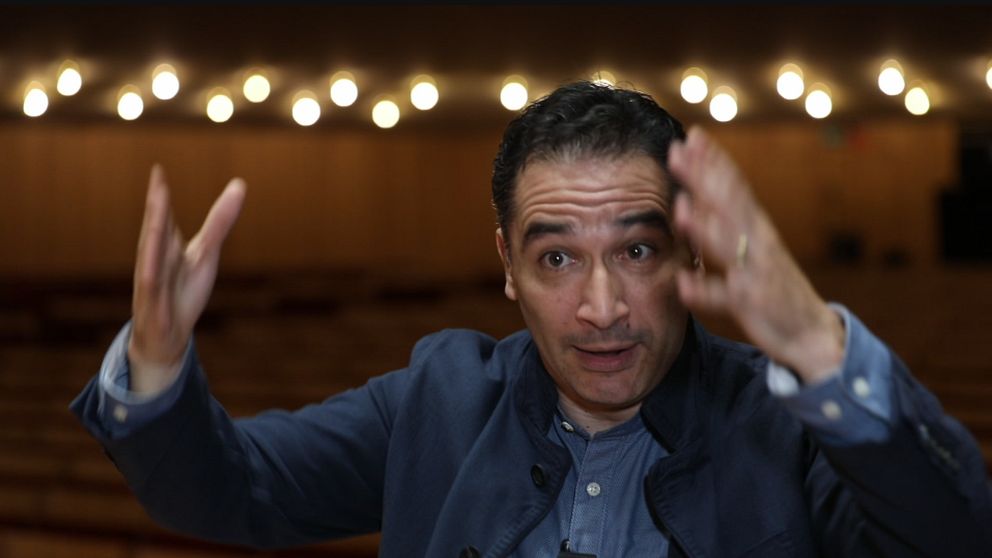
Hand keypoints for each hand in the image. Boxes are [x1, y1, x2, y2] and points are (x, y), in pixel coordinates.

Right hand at [127, 165, 245, 394]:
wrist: (167, 336)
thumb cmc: (183, 291)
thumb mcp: (206, 254)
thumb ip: (219, 222)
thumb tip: (239, 185)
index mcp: (164, 246)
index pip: (161, 217)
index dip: (160, 196)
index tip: (158, 170)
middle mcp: (154, 260)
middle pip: (155, 232)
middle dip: (156, 209)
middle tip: (157, 183)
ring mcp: (152, 284)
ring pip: (150, 260)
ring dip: (152, 238)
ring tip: (153, 219)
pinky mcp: (154, 309)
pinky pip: (153, 296)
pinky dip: (152, 283)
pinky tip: (150, 274)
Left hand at [668, 127, 843, 383]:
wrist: (812, 333)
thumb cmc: (774, 285)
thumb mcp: (754, 247)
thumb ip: (729, 221)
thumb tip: (696, 194)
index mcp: (757, 227)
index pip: (735, 186)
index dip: (714, 160)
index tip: (692, 135)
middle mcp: (759, 243)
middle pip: (729, 203)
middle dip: (703, 177)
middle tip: (677, 151)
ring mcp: (755, 272)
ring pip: (729, 245)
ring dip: (704, 226)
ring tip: (680, 208)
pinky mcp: (752, 304)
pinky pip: (726, 297)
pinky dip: (705, 291)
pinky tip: (684, 283)